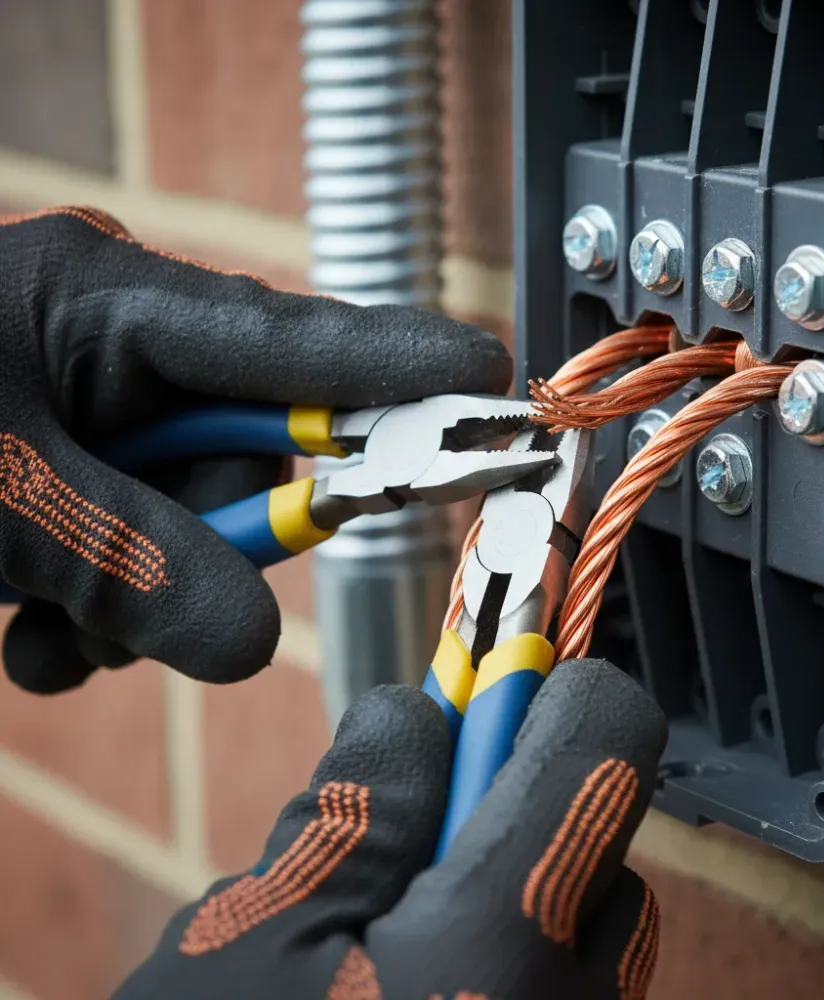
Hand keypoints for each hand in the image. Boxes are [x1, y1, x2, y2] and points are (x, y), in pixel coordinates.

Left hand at [0, 207, 509, 691]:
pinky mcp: (69, 469)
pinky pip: (132, 547)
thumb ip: (129, 563)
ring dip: (136, 601)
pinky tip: (34, 634)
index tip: (494, 378)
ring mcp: (96, 410)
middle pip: (251, 462)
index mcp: (111, 302)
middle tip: (134, 614)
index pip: (292, 340)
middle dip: (215, 549)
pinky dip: (94, 611)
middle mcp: (122, 349)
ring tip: (53, 635)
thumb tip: (249, 644)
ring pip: (195, 519)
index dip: (404, 363)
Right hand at [113, 660, 667, 999]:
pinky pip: (560, 987)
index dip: (558, 678)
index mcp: (505, 946)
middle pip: (590, 835)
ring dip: (494, 900)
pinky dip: (499, 969)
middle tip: (393, 862)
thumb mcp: (245, 948)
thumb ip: (350, 808)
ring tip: (381, 960)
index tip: (508, 666)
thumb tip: (422, 708)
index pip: (607, 735)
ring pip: (575, 916)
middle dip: (499, 817)